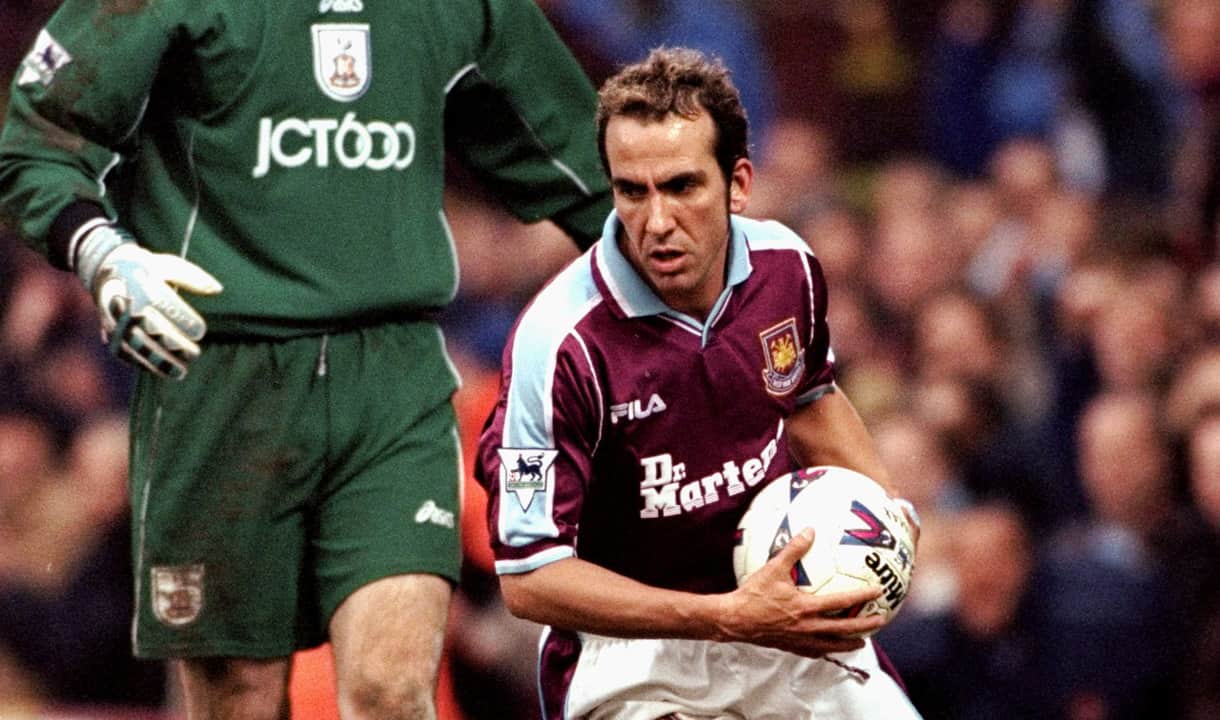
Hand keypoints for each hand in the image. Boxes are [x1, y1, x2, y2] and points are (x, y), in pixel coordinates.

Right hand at [75, 224, 222, 379]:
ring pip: (136, 345)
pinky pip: (125, 353)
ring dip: (159, 362)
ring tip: (181, 372)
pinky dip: (144, 364)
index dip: (182, 320)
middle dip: (174, 344)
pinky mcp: (109, 334)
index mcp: (139, 283)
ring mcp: (114, 320)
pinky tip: (164, 371)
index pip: (163, 304)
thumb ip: (193, 277)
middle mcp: (124, 303)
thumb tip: (218, 289)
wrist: (102, 269)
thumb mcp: (168, 265)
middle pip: (149, 328)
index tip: (200, 331)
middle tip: (194, 354)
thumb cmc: (146, 268)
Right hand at [718, 528, 884, 657]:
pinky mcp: (790, 647)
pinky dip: (826, 649)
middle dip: (864, 626)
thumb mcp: (773, 568)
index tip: (878, 592)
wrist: (735, 620)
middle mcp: (807, 627)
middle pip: (843, 629)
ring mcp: (799, 640)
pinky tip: (829, 647)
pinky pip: (814, 651)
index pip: (841, 602)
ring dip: (849, 643)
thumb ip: (793, 549)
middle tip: (881, 620)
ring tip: (862, 642)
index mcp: (806, 607)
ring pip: (831, 645)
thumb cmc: (753, 594)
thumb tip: (809, 530)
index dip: (862, 597)